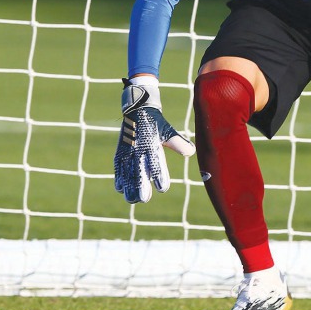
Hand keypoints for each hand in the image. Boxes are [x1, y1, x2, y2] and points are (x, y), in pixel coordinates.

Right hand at [114, 78, 194, 203]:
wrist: (138, 110)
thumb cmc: (157, 124)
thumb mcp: (168, 131)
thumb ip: (179, 142)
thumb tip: (191, 152)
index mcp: (152, 145)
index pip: (156, 163)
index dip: (160, 176)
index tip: (162, 188)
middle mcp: (139, 149)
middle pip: (139, 171)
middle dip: (141, 186)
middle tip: (144, 199)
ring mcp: (128, 151)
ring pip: (127, 172)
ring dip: (129, 186)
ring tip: (132, 199)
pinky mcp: (120, 152)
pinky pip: (118, 167)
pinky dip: (118, 177)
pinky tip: (120, 189)